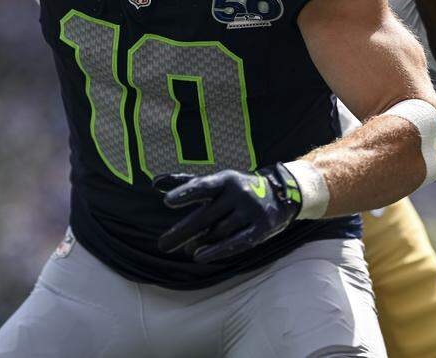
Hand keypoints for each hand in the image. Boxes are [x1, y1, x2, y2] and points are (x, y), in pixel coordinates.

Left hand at [155, 164, 302, 262]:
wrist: (280, 194)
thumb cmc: (237, 189)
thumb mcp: (216, 181)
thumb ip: (187, 182)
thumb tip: (155, 183)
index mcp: (226, 179)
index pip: (204, 185)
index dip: (186, 193)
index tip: (167, 202)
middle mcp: (239, 193)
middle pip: (205, 216)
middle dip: (182, 232)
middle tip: (162, 245)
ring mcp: (251, 211)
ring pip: (219, 232)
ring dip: (199, 242)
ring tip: (186, 248)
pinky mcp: (261, 228)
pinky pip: (237, 243)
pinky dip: (217, 251)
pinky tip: (199, 256)